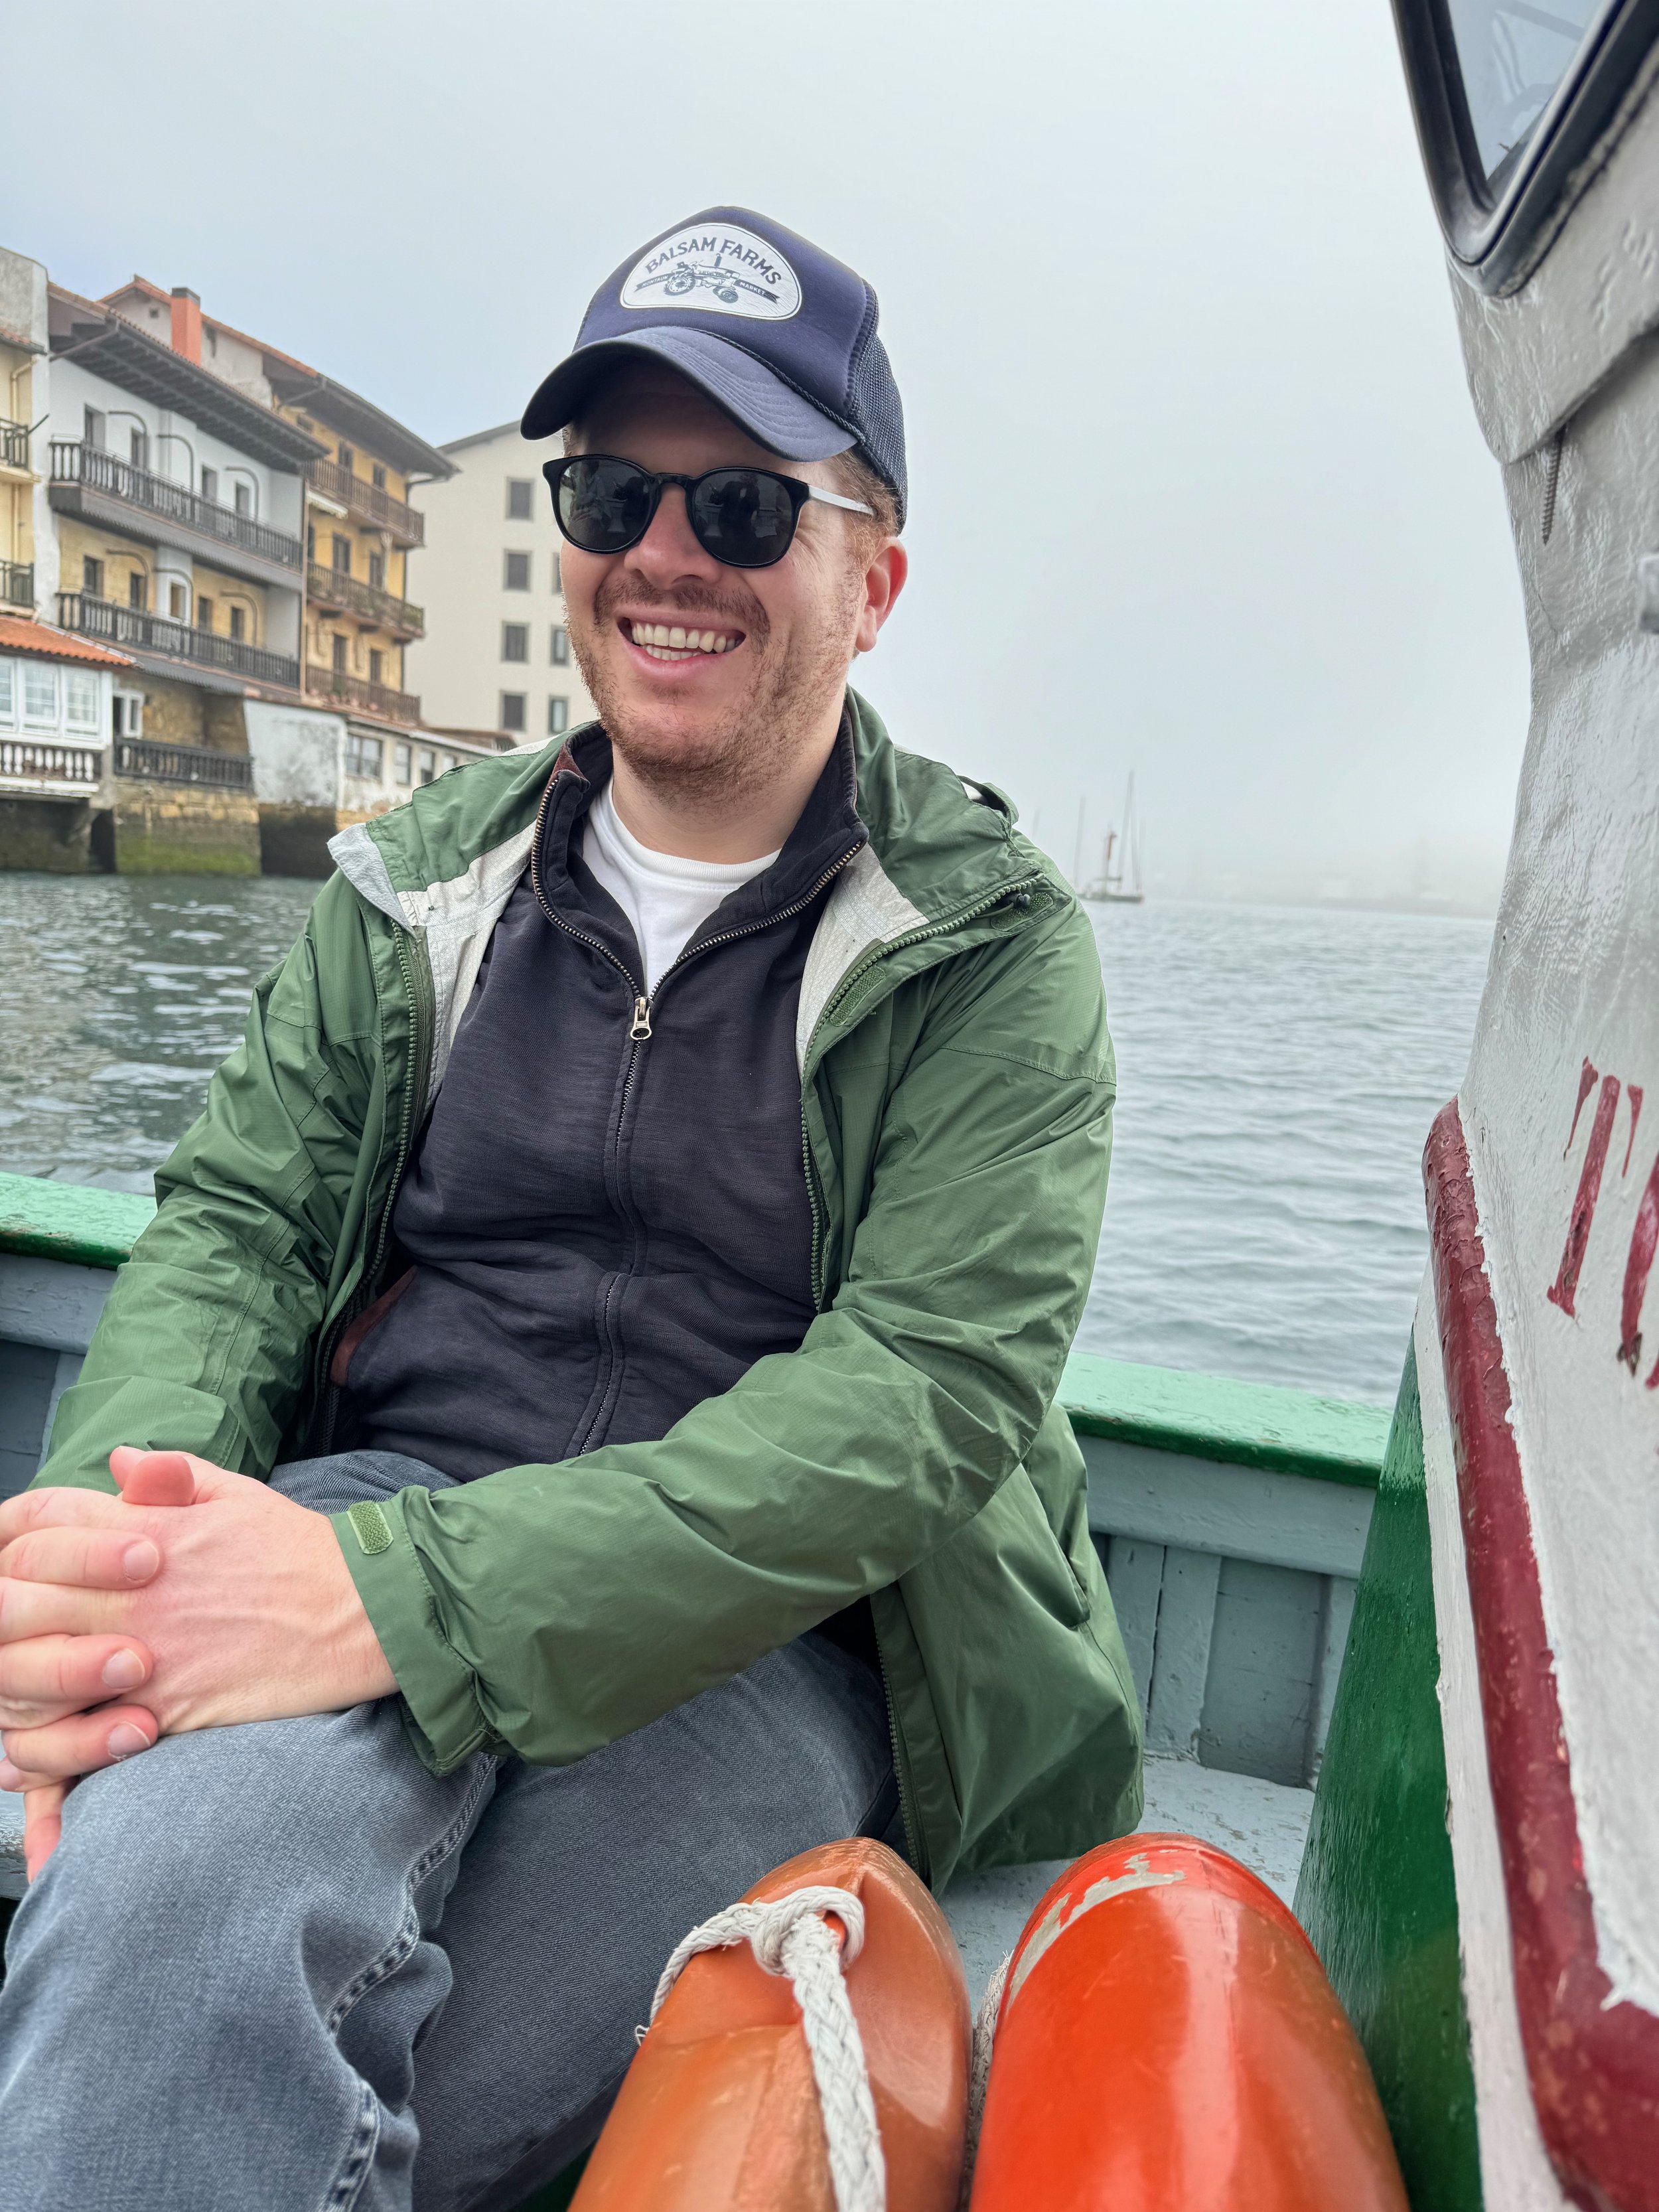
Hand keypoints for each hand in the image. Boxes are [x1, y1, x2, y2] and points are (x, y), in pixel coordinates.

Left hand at [0, 1449, 395, 1810]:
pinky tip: (40, 1739)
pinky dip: (49, 1742)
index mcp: (151, 1531)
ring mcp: (147, 1653)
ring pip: (33, 1670)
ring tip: (19, 1679)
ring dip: (14, 1675)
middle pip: (17, 1596)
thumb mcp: (239, 1494)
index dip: (16, 1537)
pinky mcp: (164, 1710)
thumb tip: (119, 1461)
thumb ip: (172, 1474)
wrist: (362, 1614)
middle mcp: (137, 1591)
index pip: (42, 1521)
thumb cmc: (302, 1553)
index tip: (23, 1558)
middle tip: (7, 1625)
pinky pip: (79, 1733)